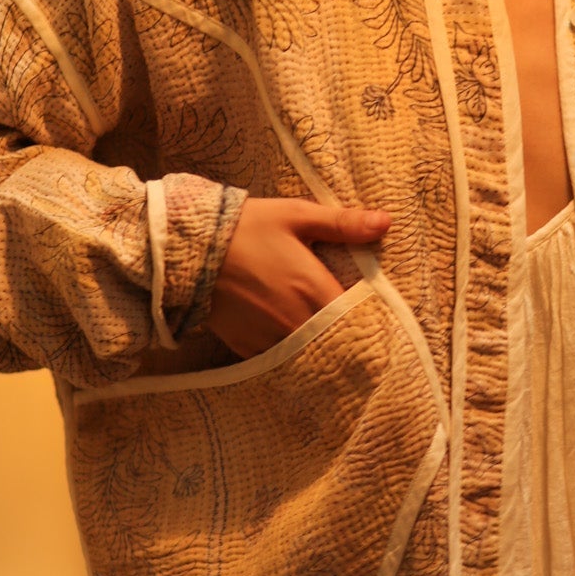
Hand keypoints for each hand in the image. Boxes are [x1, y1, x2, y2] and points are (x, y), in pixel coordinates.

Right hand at [207, 197, 391, 358]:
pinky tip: (292, 339)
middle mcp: (296, 322)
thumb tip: (385, 223)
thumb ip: (342, 223)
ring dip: (319, 346)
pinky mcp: (248, 349)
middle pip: (336, 341)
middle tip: (356, 330)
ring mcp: (270, 339)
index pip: (358, 317)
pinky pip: (280, 359)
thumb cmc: (246, 227)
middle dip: (346, 335)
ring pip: (309, 354)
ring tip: (327, 338)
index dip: (369, 316)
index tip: (375, 312)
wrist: (188, 250)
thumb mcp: (296, 216)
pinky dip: (290, 353)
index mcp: (314, 291)